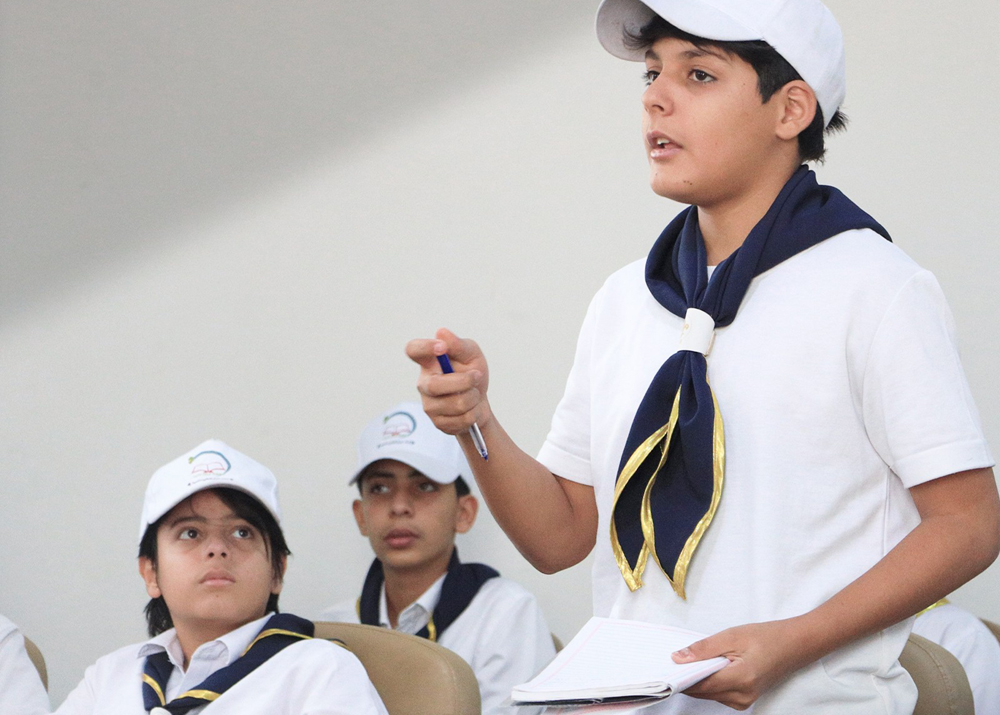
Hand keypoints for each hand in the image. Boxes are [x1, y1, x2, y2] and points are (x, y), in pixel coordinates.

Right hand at [406, 328, 491, 434]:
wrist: (480, 401)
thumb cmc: (472, 373)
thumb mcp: (472, 354)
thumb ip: (459, 345)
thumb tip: (442, 333)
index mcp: (430, 362)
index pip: (413, 350)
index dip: (424, 348)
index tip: (441, 347)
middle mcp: (424, 383)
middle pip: (434, 385)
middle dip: (463, 381)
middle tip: (477, 376)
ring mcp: (429, 405)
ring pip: (454, 404)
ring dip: (473, 397)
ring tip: (474, 394)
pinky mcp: (438, 422)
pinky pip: (461, 419)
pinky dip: (474, 412)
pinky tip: (470, 409)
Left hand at [673, 619, 805, 710]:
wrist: (794, 645)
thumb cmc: (766, 637)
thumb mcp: (732, 636)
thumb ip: (704, 649)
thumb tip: (678, 658)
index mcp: (740, 679)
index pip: (700, 684)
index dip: (680, 676)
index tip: (664, 666)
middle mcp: (742, 696)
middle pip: (703, 692)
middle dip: (686, 678)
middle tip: (672, 660)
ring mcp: (744, 701)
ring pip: (709, 694)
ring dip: (697, 680)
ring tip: (688, 661)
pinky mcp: (745, 700)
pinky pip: (718, 694)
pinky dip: (709, 682)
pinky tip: (705, 668)